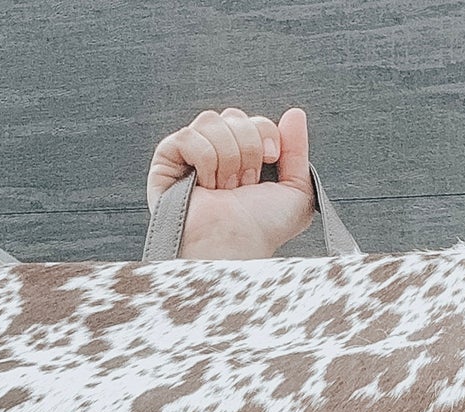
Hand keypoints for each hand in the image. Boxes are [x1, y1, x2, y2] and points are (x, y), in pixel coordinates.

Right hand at [146, 107, 313, 258]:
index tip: (264, 176)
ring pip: (212, 120)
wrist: (235, 246)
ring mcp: (190, 154)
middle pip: (235, 116)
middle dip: (247, 151)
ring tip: (224, 189)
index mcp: (243, 157)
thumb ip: (297, 152)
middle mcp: (217, 152)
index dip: (265, 140)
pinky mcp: (167, 159)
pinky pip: (189, 135)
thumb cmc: (261, 230)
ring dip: (227, 158)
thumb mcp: (295, 193)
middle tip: (243, 185)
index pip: (254, 120)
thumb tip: (295, 113)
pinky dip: (204, 161)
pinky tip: (204, 186)